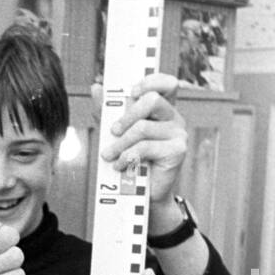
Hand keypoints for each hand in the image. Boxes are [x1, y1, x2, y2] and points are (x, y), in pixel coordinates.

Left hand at [92, 72, 186, 204]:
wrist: (143, 193)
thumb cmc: (131, 159)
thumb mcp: (117, 133)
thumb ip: (107, 111)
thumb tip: (96, 87)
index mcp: (162, 108)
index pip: (167, 83)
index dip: (151, 81)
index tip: (132, 92)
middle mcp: (174, 117)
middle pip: (152, 101)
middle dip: (127, 116)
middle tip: (113, 131)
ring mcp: (178, 133)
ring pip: (143, 128)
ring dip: (120, 144)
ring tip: (109, 156)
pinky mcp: (177, 150)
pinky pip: (146, 147)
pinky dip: (127, 157)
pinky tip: (120, 165)